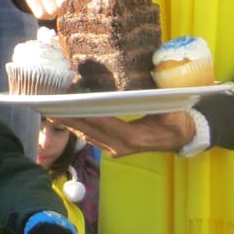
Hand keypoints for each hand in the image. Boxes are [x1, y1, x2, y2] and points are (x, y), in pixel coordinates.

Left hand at [60, 111, 194, 157]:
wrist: (182, 137)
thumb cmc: (177, 120)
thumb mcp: (171, 110)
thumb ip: (159, 101)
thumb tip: (149, 84)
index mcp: (135, 137)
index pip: (107, 125)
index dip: (88, 116)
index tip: (71, 107)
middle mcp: (121, 146)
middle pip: (91, 131)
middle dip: (70, 119)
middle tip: (51, 107)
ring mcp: (116, 149)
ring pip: (88, 136)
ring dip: (70, 124)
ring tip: (52, 111)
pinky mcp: (113, 147)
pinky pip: (92, 138)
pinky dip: (78, 127)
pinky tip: (66, 119)